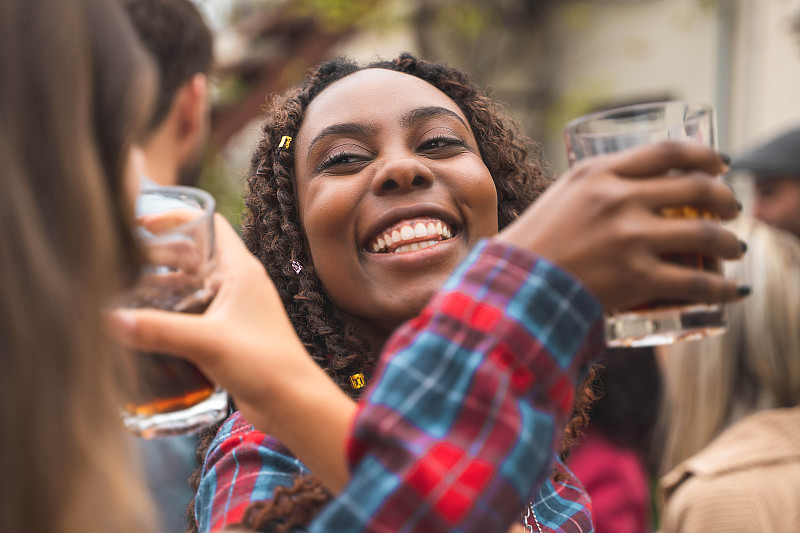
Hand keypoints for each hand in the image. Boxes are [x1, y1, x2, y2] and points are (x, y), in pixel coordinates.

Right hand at [109, 214, 354, 490]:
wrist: (293, 403)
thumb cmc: (264, 363)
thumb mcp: (208, 342)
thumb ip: (158, 330)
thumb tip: (110, 319)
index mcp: (240, 270)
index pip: (209, 225)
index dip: (177, 217)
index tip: (140, 223)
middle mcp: (236, 284)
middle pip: (192, 254)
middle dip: (158, 254)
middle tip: (119, 260)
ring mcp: (231, 310)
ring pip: (189, 286)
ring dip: (159, 285)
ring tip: (119, 289)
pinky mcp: (225, 334)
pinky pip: (191, 313)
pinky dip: (167, 312)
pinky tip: (141, 324)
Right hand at [498, 141, 744, 311]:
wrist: (513, 287)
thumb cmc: (532, 245)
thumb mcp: (561, 197)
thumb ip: (596, 187)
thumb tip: (636, 190)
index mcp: (597, 173)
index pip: (667, 151)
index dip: (704, 155)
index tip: (721, 165)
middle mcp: (617, 199)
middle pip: (696, 188)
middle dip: (725, 199)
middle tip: (731, 211)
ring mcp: (629, 238)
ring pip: (705, 235)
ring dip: (730, 243)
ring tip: (734, 250)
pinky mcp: (636, 278)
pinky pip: (695, 283)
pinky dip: (721, 290)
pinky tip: (732, 293)